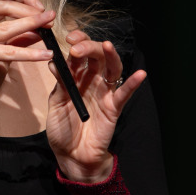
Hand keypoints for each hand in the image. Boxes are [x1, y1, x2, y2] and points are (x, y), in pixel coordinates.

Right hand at [0, 0, 54, 128]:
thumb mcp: (1, 57)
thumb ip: (15, 41)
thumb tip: (36, 30)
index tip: (40, 7)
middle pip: (1, 5)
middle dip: (28, 8)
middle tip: (48, 16)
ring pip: (5, 25)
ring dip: (31, 24)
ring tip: (50, 26)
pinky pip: (7, 50)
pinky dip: (29, 53)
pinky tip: (44, 55)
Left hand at [45, 30, 146, 180]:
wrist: (71, 155)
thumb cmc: (62, 129)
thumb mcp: (56, 103)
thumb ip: (59, 84)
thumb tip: (55, 62)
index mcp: (76, 77)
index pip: (80, 54)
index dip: (76, 43)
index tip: (67, 39)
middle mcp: (92, 81)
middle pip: (96, 56)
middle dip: (88, 46)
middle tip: (76, 46)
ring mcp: (105, 93)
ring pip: (112, 68)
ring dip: (110, 55)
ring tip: (106, 46)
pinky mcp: (114, 107)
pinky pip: (125, 94)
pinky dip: (134, 83)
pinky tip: (140, 74)